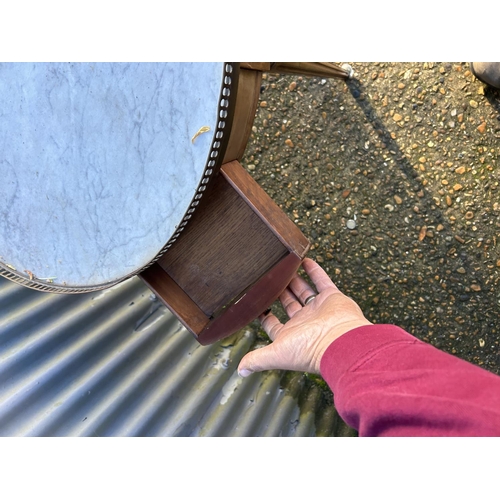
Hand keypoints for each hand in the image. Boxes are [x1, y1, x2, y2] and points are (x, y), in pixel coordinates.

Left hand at [238, 258, 371, 375]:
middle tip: (268, 279)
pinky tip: (304, 260)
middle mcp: (305, 323)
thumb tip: (240, 370)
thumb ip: (257, 359)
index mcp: (291, 336)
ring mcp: (319, 310)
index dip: (264, 315)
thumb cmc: (311, 351)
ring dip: (294, 281)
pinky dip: (314, 270)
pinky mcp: (332, 298)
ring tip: (283, 268)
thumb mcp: (276, 354)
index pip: (273, 325)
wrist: (341, 342)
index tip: (254, 303)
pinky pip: (322, 281)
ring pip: (303, 292)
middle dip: (278, 293)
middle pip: (288, 305)